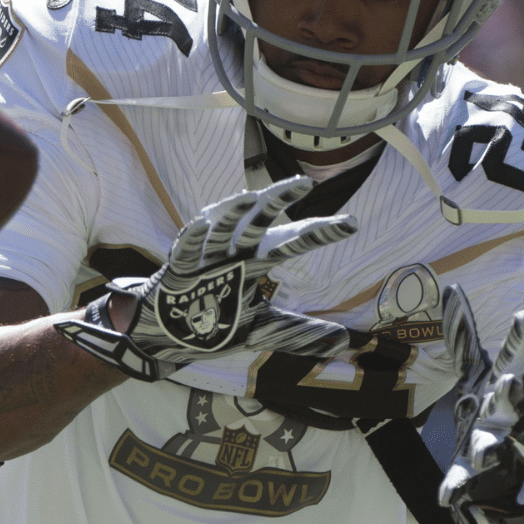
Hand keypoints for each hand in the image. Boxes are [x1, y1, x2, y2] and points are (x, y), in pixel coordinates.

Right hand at [55, 176, 353, 380]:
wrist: (172, 337)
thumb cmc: (218, 324)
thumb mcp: (263, 331)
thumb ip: (300, 334)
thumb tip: (343, 340)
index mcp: (255, 262)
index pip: (292, 242)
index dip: (320, 233)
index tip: (352, 223)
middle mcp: (234, 253)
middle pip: (259, 222)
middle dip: (278, 201)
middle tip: (304, 183)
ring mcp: (206, 258)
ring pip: (222, 228)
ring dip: (235, 211)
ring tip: (253, 196)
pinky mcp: (180, 269)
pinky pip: (188, 249)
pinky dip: (195, 235)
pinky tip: (206, 220)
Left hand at [437, 287, 523, 523]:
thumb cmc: (493, 413)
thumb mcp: (479, 372)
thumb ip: (464, 335)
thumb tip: (450, 287)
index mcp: (504, 390)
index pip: (515, 361)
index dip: (520, 341)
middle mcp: (505, 418)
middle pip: (510, 405)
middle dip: (511, 394)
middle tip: (512, 381)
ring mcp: (496, 450)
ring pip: (493, 448)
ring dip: (488, 448)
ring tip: (482, 452)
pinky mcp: (478, 479)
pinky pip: (465, 485)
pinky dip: (457, 489)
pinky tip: (446, 496)